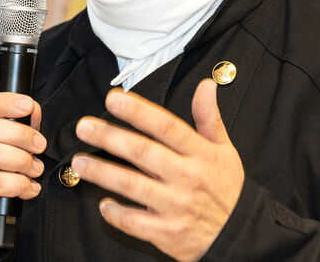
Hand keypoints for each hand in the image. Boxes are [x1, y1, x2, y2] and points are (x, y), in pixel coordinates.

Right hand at [0, 93, 46, 257]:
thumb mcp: (2, 153)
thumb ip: (15, 132)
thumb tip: (33, 112)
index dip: (5, 102)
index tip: (30, 106)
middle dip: (20, 134)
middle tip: (40, 145)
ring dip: (20, 159)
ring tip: (35, 169)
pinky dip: (17, 184)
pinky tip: (28, 189)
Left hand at [71, 79, 243, 261]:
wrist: (240, 234)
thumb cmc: (226, 188)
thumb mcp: (224, 149)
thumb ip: (208, 117)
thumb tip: (206, 85)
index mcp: (199, 153)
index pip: (165, 126)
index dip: (138, 111)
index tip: (114, 98)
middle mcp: (186, 177)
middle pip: (142, 152)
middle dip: (109, 137)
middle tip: (84, 127)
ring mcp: (175, 206)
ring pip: (132, 185)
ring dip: (102, 172)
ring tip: (79, 161)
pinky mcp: (167, 233)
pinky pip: (134, 222)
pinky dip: (115, 213)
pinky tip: (103, 203)